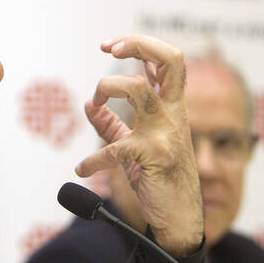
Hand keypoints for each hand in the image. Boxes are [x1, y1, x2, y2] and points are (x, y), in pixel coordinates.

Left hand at [75, 35, 202, 256]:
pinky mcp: (154, 156)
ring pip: (139, 88)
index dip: (139, 44)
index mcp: (171, 107)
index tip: (109, 46)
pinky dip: (93, 159)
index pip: (167, 60)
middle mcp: (173, 113)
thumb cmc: (160, 178)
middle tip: (110, 49)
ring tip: (96, 102)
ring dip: (107, 87)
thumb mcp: (132, 145)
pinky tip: (83, 169)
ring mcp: (166, 132)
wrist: (180, 219)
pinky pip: (115, 147)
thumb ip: (110, 124)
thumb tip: (88, 104)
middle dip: (138, 44)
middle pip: (170, 58)